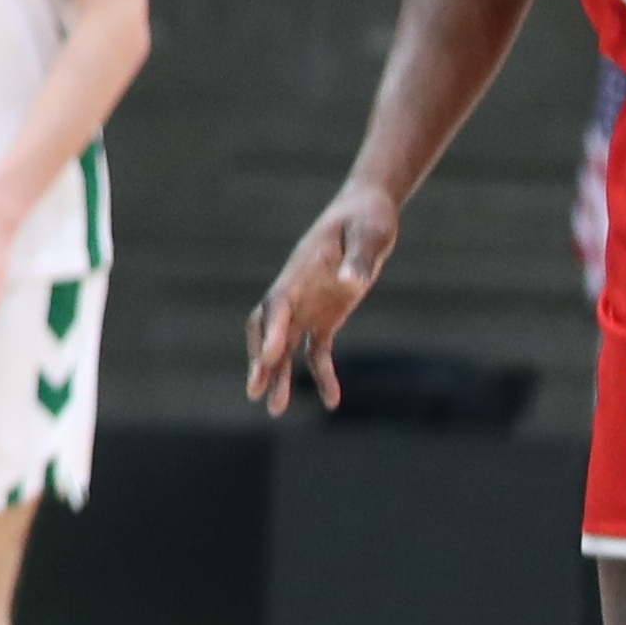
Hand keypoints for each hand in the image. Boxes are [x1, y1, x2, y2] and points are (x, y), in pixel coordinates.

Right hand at [247, 184, 396, 415]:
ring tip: (274, 410)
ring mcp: (308, 306)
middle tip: (255, 391)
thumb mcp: (369, 236)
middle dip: (261, 360)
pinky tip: (334, 402)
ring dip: (278, 375)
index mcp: (300, 270)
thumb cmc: (367, 220)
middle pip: (268, 330)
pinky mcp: (326, 317)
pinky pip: (317, 351)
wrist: (367, 214)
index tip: (269, 358)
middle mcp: (296, 292)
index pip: (278, 304)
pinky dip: (322, 374)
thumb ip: (359, 260)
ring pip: (285, 346)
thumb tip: (351, 285)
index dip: (272, 332)